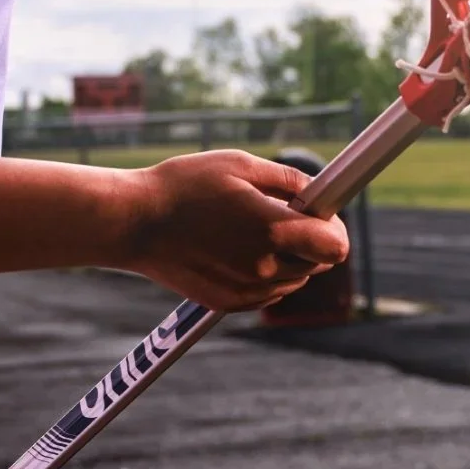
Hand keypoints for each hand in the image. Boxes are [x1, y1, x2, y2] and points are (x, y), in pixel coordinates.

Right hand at [123, 150, 349, 311]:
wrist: (134, 222)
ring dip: (285, 258)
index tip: (321, 215)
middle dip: (308, 240)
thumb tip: (317, 193)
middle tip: (280, 215)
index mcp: (272, 229)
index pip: (335, 246)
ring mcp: (246, 289)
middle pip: (316, 264)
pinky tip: (234, 250)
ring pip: (292, 280)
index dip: (335, 229)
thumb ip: (287, 181)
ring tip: (248, 230)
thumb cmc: (183, 186)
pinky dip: (262, 274)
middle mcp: (264, 266)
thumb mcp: (239, 165)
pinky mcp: (228, 302)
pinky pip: (265, 292)